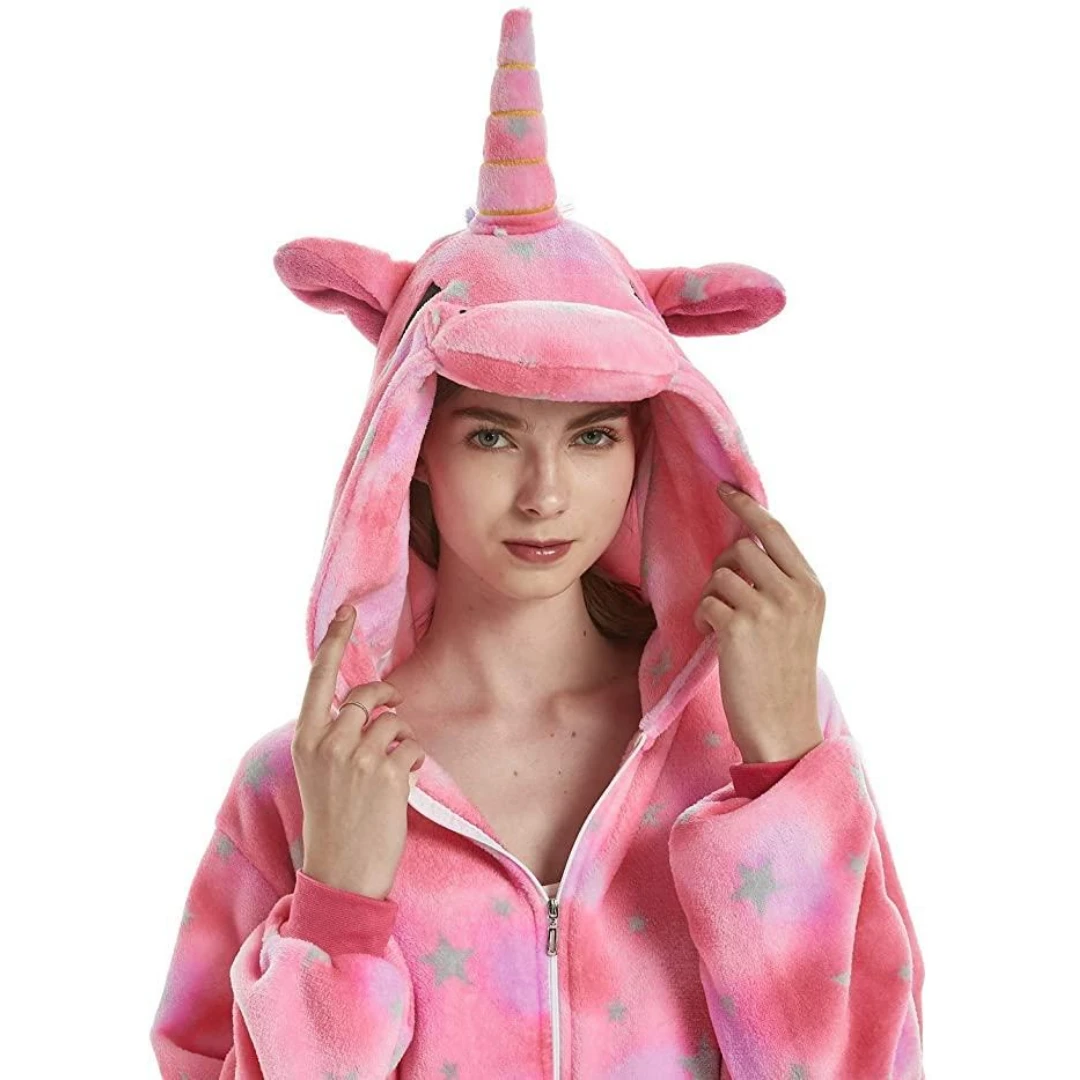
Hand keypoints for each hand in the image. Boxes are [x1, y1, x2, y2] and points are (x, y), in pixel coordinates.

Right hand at [291, 603, 426, 899]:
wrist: (341, 873)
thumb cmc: (333, 820)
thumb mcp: (318, 772)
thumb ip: (333, 736)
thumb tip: (363, 705)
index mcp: (305, 740)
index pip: (319, 678)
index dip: (334, 641)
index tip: (346, 611)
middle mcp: (328, 743)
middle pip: (367, 695)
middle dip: (386, 696)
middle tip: (394, 706)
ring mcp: (358, 758)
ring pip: (395, 721)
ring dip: (402, 738)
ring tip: (392, 768)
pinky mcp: (388, 774)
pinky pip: (413, 746)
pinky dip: (413, 761)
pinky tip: (401, 784)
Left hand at [692, 482, 824, 763]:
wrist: (783, 725)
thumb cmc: (782, 674)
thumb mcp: (797, 622)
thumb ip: (780, 584)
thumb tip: (743, 546)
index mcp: (812, 587)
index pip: (775, 531)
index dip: (746, 506)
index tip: (724, 489)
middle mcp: (795, 592)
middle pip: (741, 547)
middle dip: (723, 568)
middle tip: (726, 599)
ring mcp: (770, 609)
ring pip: (720, 573)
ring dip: (712, 597)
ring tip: (723, 626)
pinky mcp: (740, 627)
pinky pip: (707, 601)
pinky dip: (703, 618)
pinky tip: (714, 639)